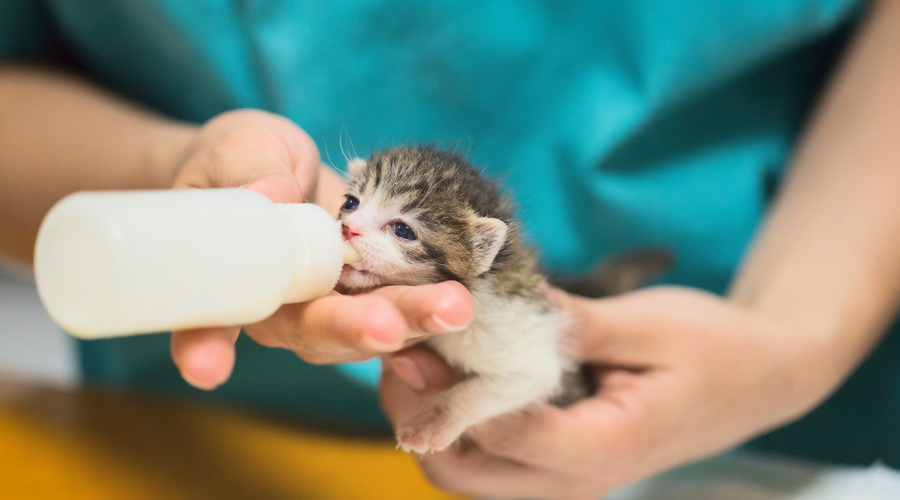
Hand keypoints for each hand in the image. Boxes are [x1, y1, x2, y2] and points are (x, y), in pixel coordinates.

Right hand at [167, 109, 474, 388]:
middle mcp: (285, 309)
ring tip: (455, 306)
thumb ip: (250, 172)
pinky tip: (461, 322)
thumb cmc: (241, 161)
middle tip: (388, 328)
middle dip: (355, 328)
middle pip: (314, 331)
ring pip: (369, 327)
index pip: (210, 317)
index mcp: (235, 281)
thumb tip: (270, 195)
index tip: (206, 367)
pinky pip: (403, 319)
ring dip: (412, 323)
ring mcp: (334, 308)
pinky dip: (432, 328)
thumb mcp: (239, 151)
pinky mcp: (374, 297)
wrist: (280, 171)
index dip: (204, 343)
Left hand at [381, 286, 845, 499]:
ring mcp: (564, 482)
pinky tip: (450, 371)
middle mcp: (576, 482)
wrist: (758, 377)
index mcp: (603, 449)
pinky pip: (485, 460)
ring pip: (463, 473)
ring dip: (428, 419)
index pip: (501, 431)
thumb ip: (566, 323)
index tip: (412, 334)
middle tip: (401, 344)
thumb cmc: (715, 347)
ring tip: (416, 353)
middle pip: (462, 470)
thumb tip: (487, 302)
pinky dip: (454, 422)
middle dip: (419, 411)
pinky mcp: (556, 466)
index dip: (447, 385)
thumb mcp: (646, 322)